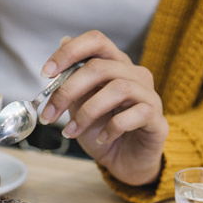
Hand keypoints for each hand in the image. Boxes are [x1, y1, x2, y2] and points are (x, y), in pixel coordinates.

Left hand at [39, 31, 167, 186]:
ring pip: (118, 89)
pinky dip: (112, 128)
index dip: (70, 52)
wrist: (124, 162)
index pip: (96, 41)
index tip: (45, 72)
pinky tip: (102, 139)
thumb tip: (63, 41)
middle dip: (69, 90)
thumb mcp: (79, 105)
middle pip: (100, 67)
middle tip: (49, 114)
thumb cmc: (102, 130)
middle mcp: (134, 75)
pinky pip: (135, 114)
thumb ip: (72, 79)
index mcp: (115, 65)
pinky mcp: (157, 119)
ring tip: (71, 132)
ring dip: (87, 112)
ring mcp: (149, 95)